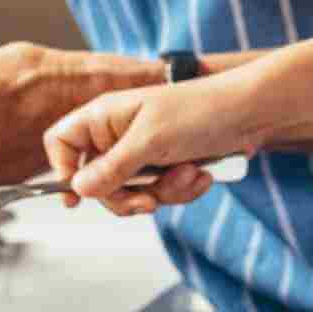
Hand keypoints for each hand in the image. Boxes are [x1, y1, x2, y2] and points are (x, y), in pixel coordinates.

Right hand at [44, 74, 246, 215]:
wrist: (251, 114)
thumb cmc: (201, 111)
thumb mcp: (151, 141)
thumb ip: (111, 168)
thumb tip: (78, 188)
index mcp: (104, 116)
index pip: (61, 142)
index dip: (62, 169)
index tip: (76, 198)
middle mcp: (117, 134)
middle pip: (96, 182)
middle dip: (129, 195)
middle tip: (150, 200)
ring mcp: (142, 151)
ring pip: (132, 193)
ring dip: (164, 192)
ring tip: (189, 173)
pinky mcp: (165, 165)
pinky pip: (158, 193)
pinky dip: (180, 190)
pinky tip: (200, 176)